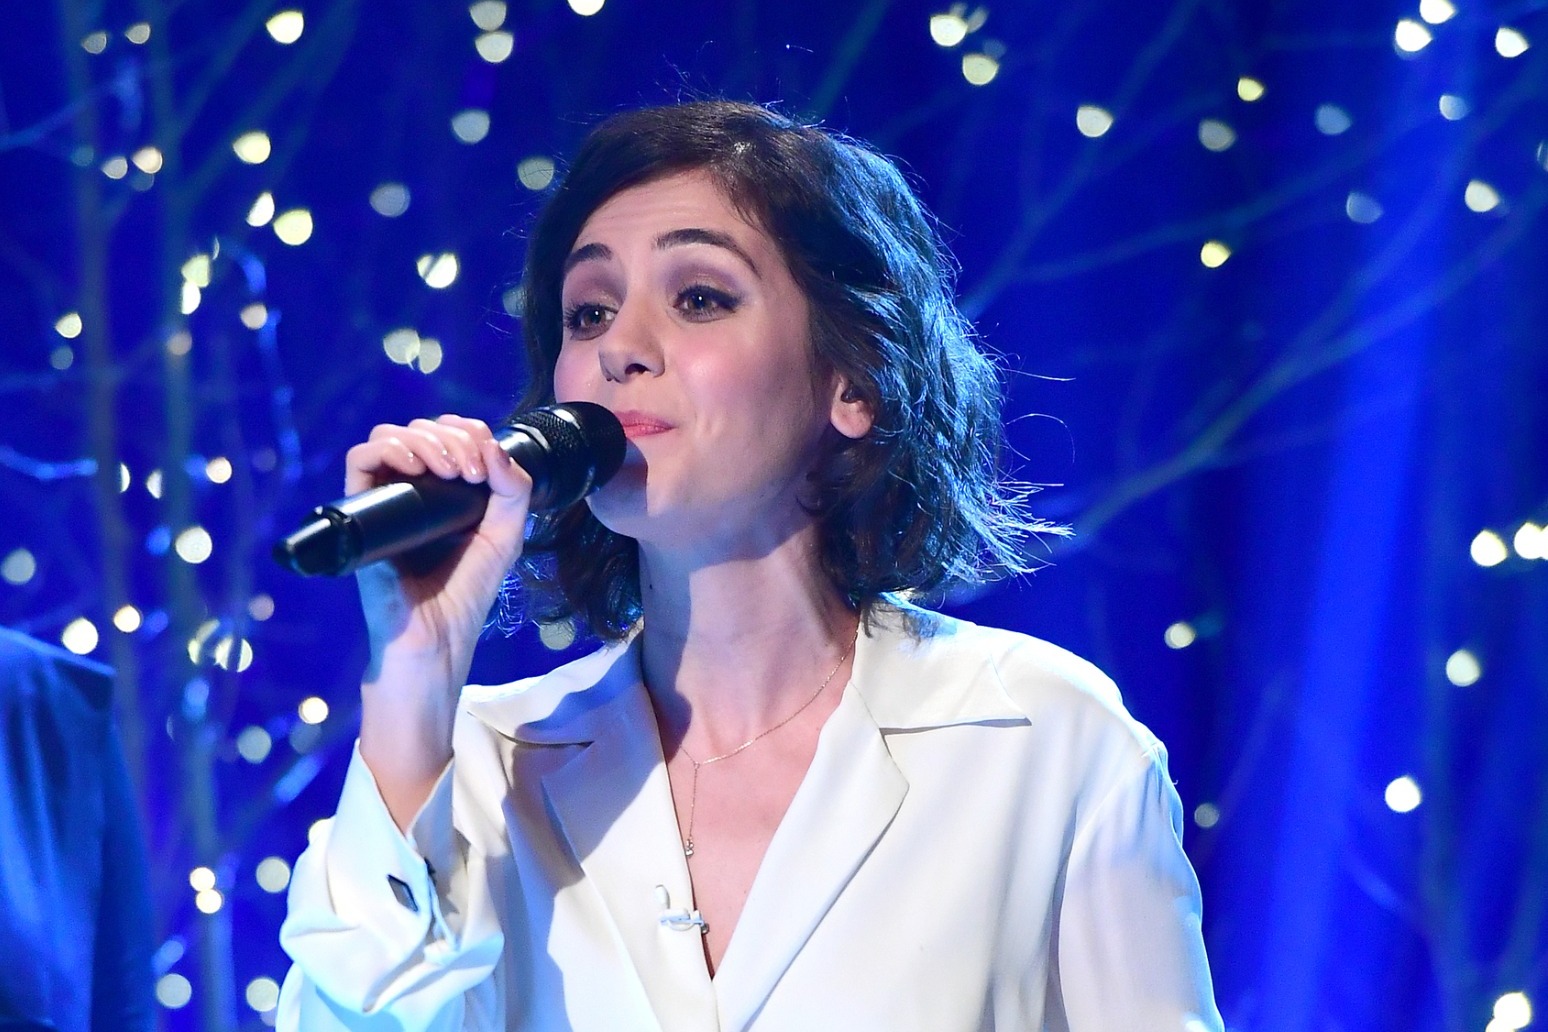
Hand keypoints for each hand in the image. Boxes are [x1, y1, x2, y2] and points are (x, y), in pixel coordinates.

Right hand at [345, 414, 531, 826]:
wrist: (435, 642)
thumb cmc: (466, 595)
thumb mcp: (505, 535)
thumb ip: (514, 489)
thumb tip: (493, 444)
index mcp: (444, 493)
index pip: (447, 436)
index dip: (468, 432)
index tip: (485, 462)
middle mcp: (410, 491)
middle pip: (420, 429)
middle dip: (453, 437)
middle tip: (470, 470)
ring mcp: (384, 501)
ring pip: (390, 436)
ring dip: (426, 440)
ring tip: (450, 470)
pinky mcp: (360, 515)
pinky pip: (360, 460)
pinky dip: (389, 449)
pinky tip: (417, 468)